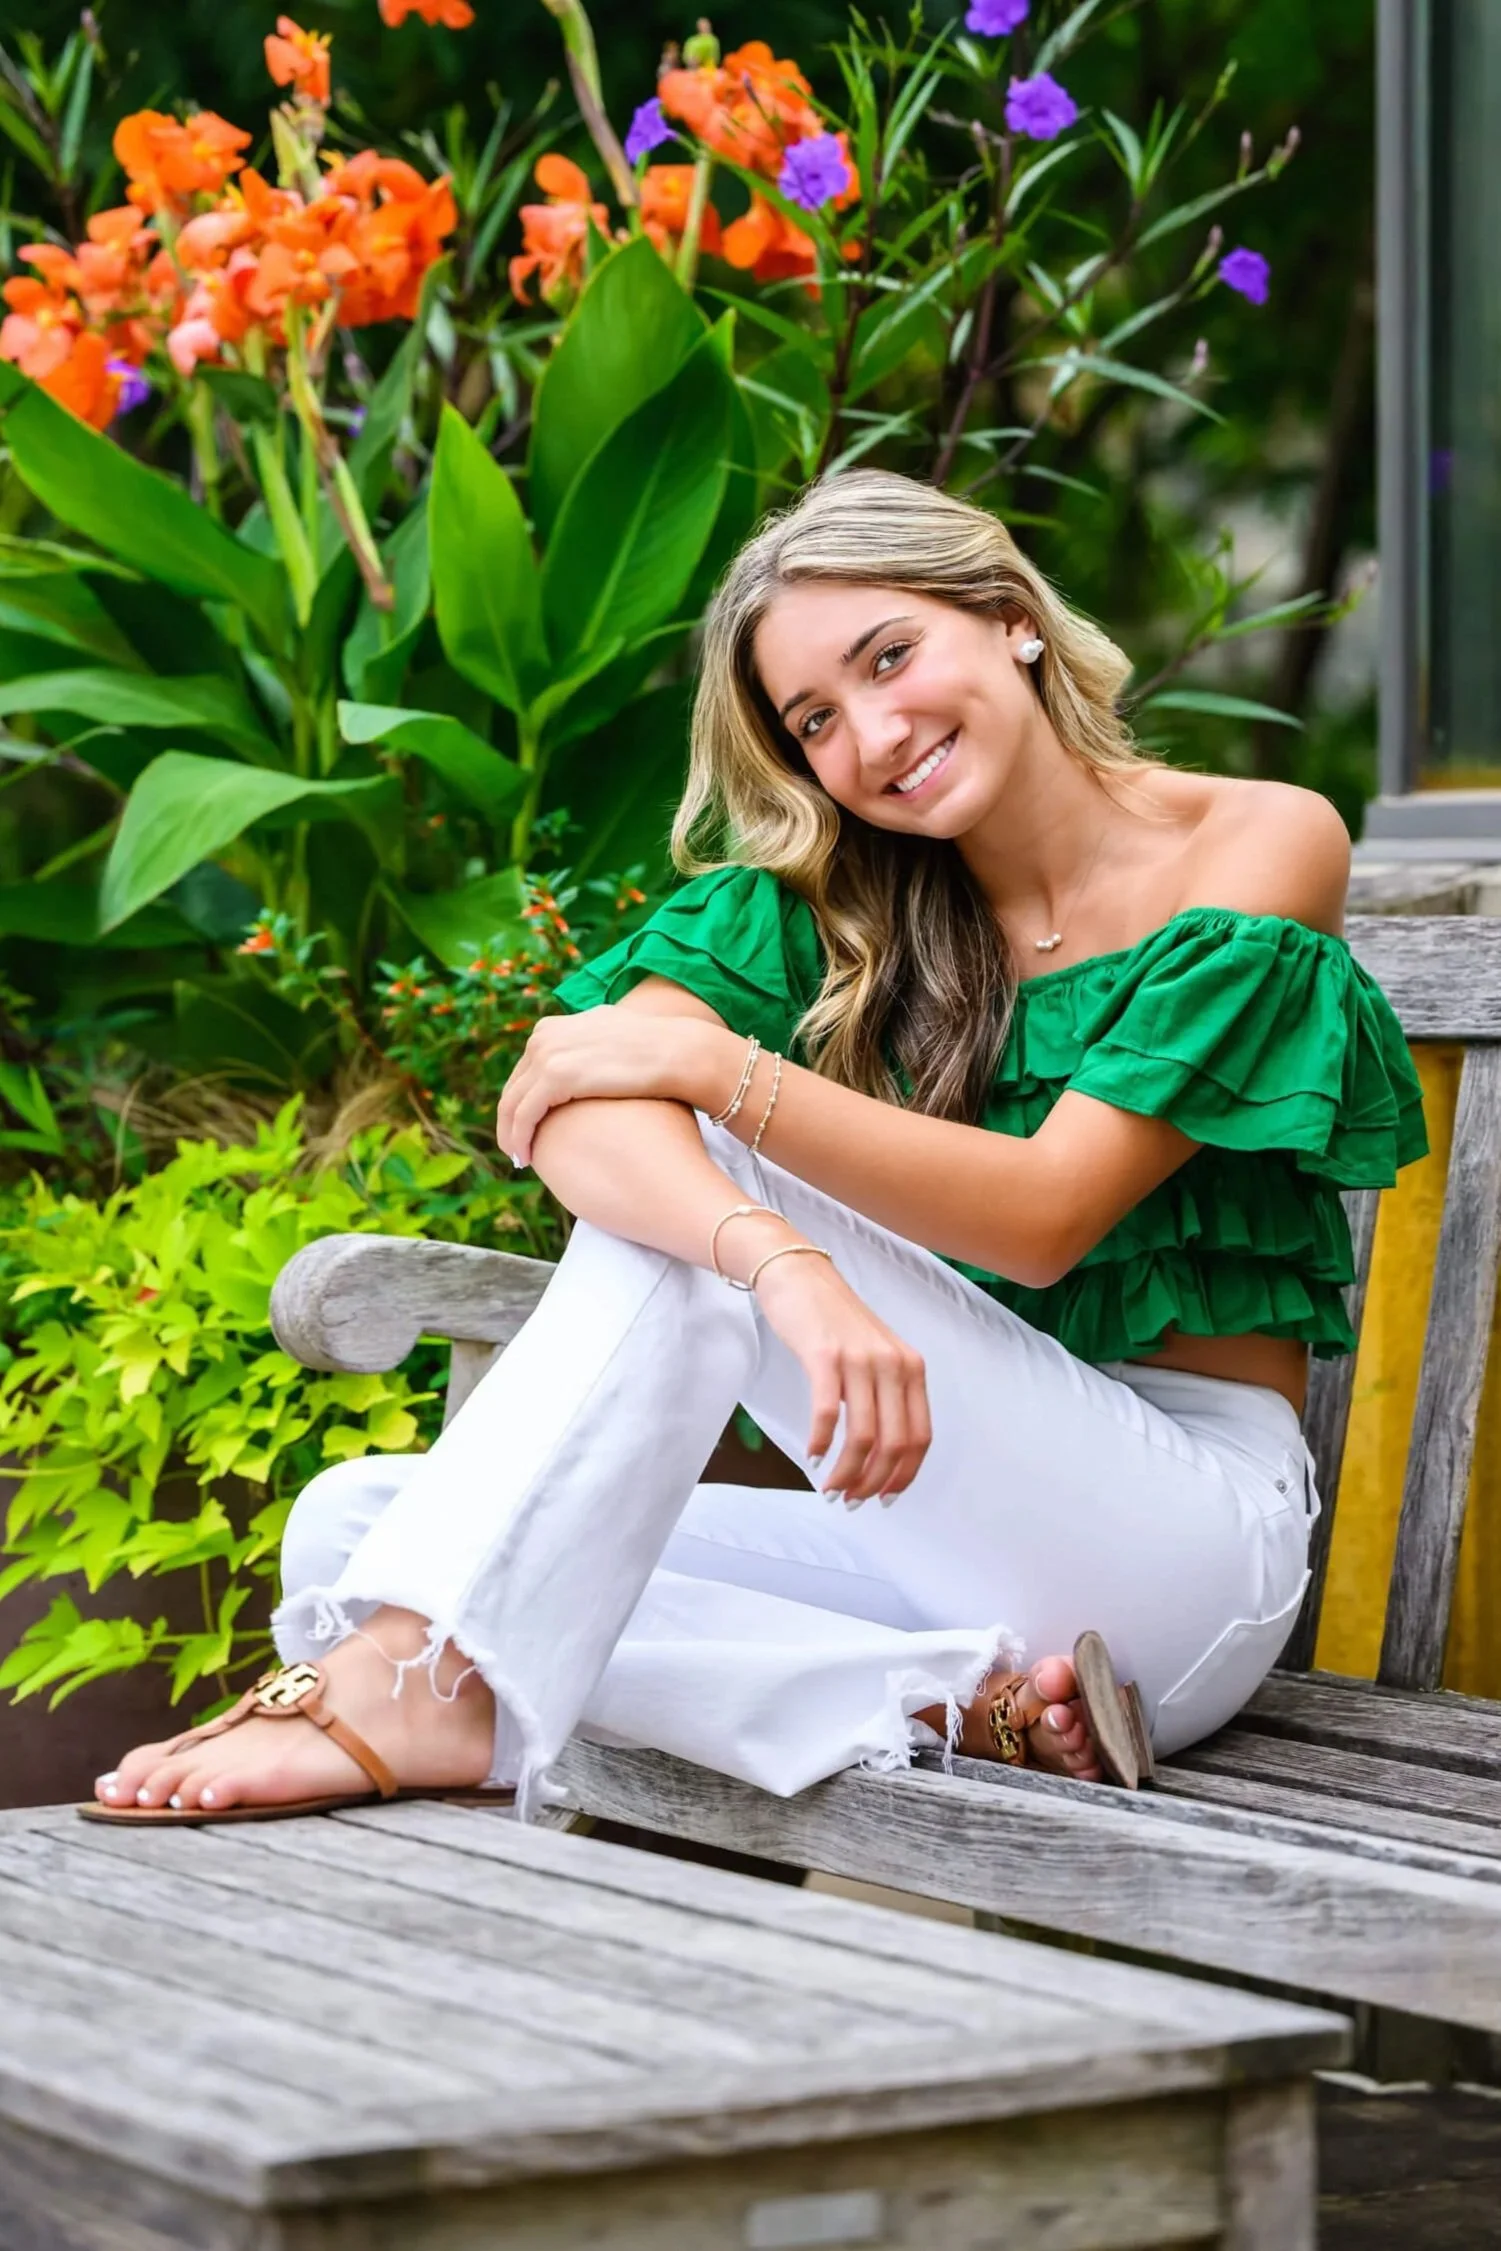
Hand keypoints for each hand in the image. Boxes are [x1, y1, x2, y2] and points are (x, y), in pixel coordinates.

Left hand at [495, 1007, 724, 1164]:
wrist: (677, 1052)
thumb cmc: (655, 1054)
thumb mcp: (611, 1040)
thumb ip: (589, 1049)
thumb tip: (587, 1064)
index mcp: (553, 1027)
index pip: (524, 1073)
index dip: (521, 1104)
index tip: (527, 1130)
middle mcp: (544, 1036)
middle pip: (513, 1088)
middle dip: (510, 1122)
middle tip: (516, 1150)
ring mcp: (548, 1054)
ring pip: (512, 1104)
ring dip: (511, 1136)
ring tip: (521, 1159)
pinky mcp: (556, 1075)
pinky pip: (524, 1116)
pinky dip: (520, 1139)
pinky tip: (527, 1158)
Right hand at [751, 1251, 931, 1506]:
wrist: (799, 1274)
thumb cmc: (834, 1320)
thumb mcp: (876, 1353)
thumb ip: (886, 1392)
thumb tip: (883, 1452)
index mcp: (911, 1368)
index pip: (920, 1437)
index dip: (904, 1475)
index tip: (884, 1498)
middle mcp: (893, 1364)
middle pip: (894, 1444)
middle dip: (873, 1482)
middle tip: (850, 1500)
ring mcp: (860, 1359)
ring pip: (863, 1436)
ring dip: (846, 1472)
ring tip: (829, 1488)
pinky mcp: (825, 1356)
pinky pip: (828, 1413)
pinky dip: (821, 1443)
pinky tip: (812, 1456)